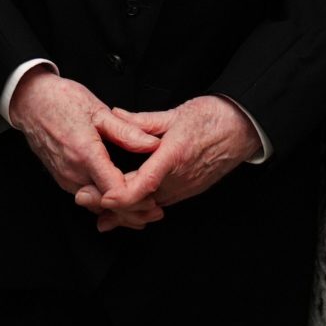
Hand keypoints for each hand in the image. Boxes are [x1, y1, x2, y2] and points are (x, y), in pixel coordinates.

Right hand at [9, 71, 163, 228]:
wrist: (30, 101)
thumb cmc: (61, 101)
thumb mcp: (98, 110)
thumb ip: (126, 131)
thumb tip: (153, 144)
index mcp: (85, 154)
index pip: (115, 191)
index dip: (137, 197)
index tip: (154, 194)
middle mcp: (73, 172)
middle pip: (107, 204)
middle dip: (132, 209)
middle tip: (155, 209)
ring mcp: (65, 178)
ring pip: (96, 205)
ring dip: (119, 209)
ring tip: (143, 206)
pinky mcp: (62, 179)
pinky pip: (86, 198)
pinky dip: (104, 202)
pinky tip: (120, 197)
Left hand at [92, 96, 259, 230]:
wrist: (243, 128)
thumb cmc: (213, 119)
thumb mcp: (174, 114)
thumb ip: (142, 121)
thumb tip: (115, 114)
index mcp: (173, 157)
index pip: (142, 185)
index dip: (118, 196)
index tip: (99, 198)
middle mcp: (179, 178)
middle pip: (140, 202)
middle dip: (110, 205)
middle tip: (83, 199)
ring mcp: (185, 187)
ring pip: (149, 206)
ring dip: (124, 209)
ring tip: (97, 211)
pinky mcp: (189, 189)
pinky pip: (160, 202)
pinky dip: (141, 206)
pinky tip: (125, 206)